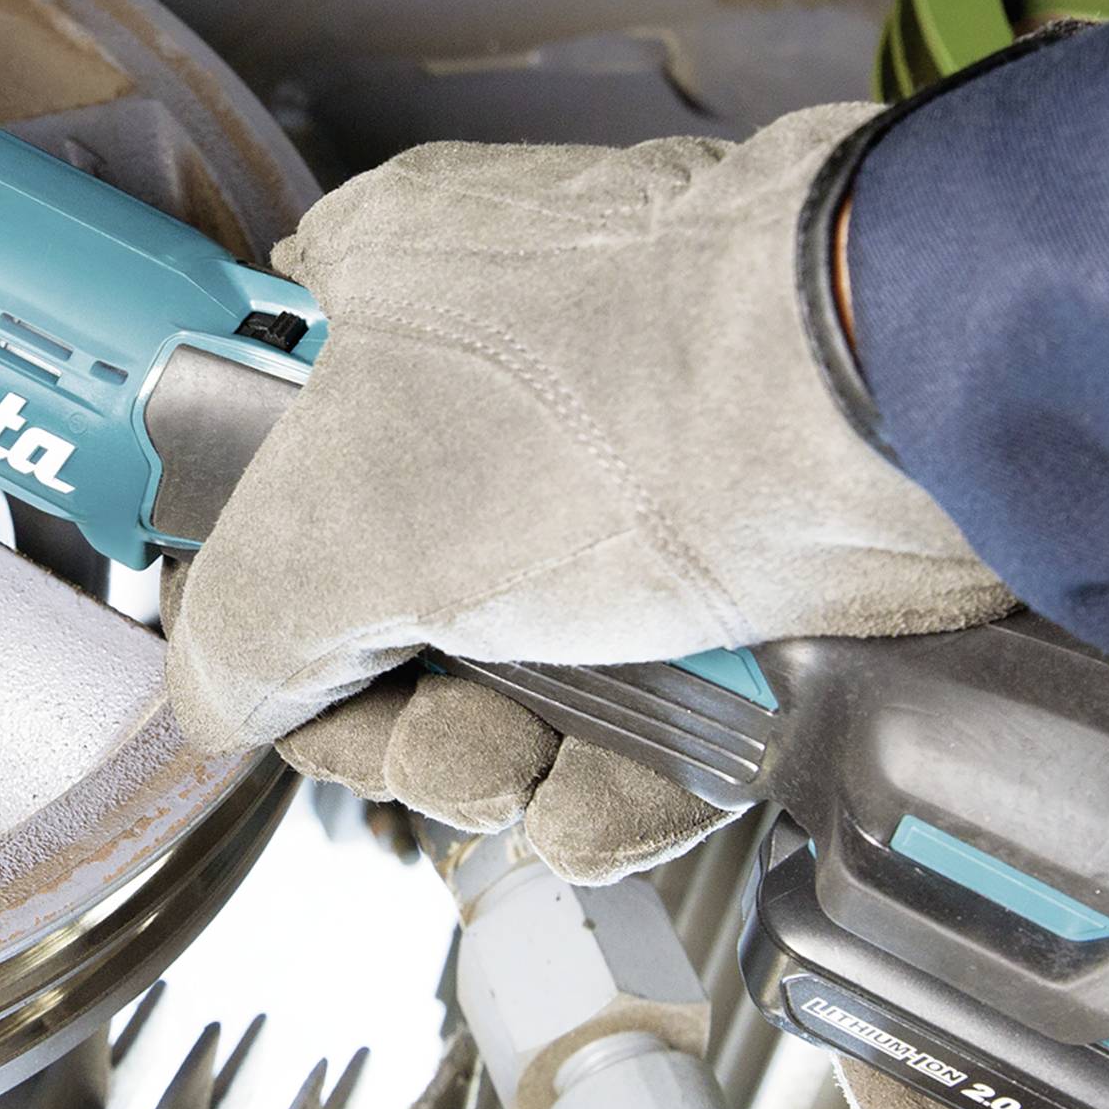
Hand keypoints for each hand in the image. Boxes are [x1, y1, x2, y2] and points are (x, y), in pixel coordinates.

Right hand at [163, 109, 1008, 880]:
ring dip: (511, 764)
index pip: (280, 482)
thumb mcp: (345, 532)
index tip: (301, 684)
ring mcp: (636, 467)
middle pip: (405, 605)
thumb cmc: (611, 406)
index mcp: (385, 302)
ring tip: (536, 773)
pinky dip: (621, 773)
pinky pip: (649, 699)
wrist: (889, 418)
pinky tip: (603, 805)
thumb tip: (219, 697)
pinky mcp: (745, 561)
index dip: (281, 608)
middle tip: (438, 744)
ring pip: (530, 670)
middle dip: (408, 720)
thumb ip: (242, 628)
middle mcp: (510, 376)